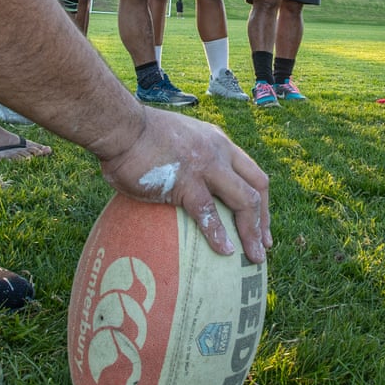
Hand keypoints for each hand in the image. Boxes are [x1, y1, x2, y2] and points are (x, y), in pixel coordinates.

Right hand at [98, 107, 271, 262]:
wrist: (120, 127)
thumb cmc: (138, 137)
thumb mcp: (178, 140)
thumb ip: (190, 160)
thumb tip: (183, 188)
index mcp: (218, 142)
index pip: (252, 172)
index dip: (262, 200)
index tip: (260, 223)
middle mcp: (219, 152)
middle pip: (258, 187)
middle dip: (264, 219)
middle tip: (263, 246)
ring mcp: (206, 166)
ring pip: (244, 201)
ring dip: (251, 232)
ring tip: (253, 257)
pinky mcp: (186, 182)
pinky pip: (209, 213)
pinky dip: (219, 235)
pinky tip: (224, 251)